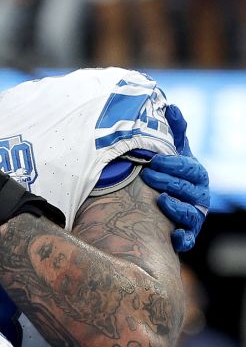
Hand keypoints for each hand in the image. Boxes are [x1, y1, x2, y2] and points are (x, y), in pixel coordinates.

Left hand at [140, 104, 208, 251]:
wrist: (162, 206)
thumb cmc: (169, 175)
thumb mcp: (172, 153)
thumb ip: (174, 133)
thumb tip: (171, 106)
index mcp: (196, 175)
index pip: (188, 168)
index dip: (172, 164)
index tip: (153, 160)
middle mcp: (199, 196)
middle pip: (188, 189)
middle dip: (169, 181)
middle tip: (147, 176)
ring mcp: (194, 217)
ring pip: (190, 213)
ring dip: (176, 207)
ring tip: (160, 200)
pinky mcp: (187, 235)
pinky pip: (189, 239)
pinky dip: (183, 238)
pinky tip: (174, 235)